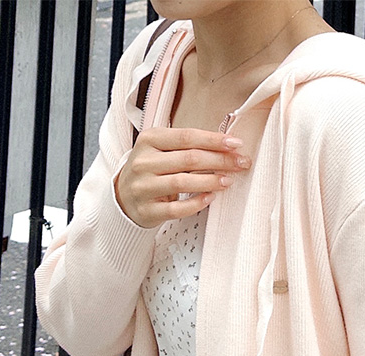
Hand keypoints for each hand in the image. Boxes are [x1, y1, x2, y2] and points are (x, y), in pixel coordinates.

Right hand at [115, 127, 250, 227]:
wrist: (123, 197)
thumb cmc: (151, 170)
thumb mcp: (161, 150)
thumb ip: (186, 146)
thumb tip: (226, 147)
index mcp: (149, 140)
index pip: (187, 136)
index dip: (214, 140)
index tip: (236, 144)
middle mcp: (144, 162)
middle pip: (188, 159)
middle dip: (219, 160)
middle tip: (240, 163)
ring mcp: (144, 187)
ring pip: (182, 183)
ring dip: (210, 181)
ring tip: (228, 180)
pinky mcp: (147, 210)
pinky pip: (176, 209)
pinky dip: (196, 203)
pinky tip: (210, 198)